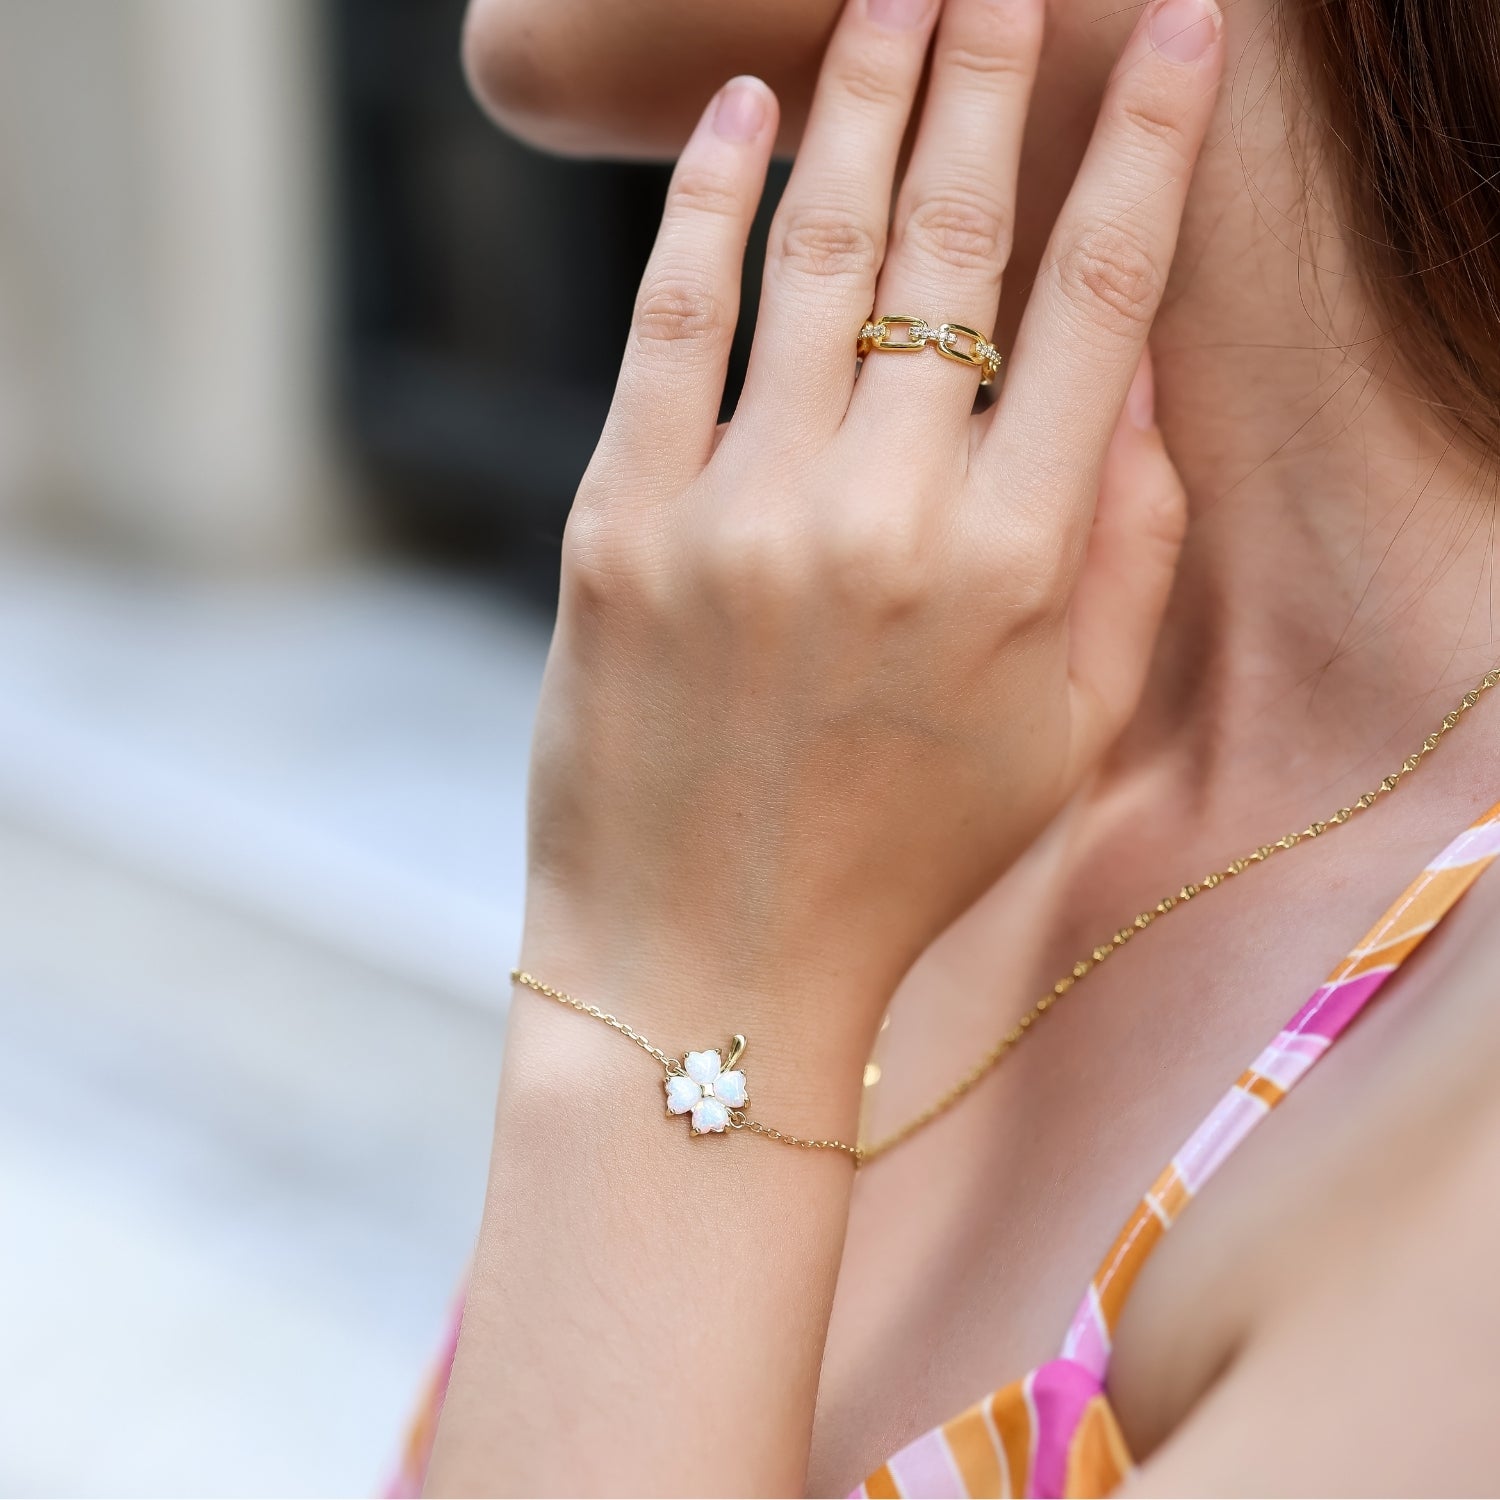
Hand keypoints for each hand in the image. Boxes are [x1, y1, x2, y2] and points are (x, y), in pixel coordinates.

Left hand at [521, 0, 1222, 1057]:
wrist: (708, 965)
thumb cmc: (900, 862)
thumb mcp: (1064, 735)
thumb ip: (1125, 555)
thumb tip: (1132, 377)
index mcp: (1019, 568)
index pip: (1100, 301)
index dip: (1149, 147)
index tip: (1183, 33)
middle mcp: (886, 518)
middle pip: (956, 241)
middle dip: (995, 72)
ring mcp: (738, 517)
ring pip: (818, 256)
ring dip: (865, 99)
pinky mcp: (618, 528)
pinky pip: (671, 327)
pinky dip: (707, 206)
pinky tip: (747, 114)